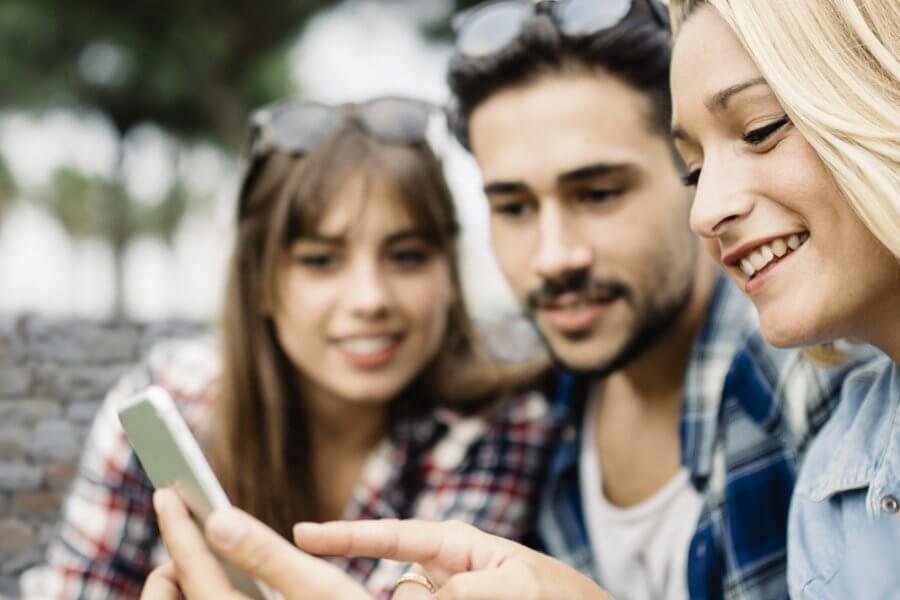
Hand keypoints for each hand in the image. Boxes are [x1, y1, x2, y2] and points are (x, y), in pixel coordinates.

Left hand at [141, 489, 371, 599]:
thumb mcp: (319, 587)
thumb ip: (265, 553)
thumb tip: (218, 520)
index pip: (192, 569)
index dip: (178, 527)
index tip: (165, 493)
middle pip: (168, 597)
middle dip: (175, 561)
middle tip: (198, 530)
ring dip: (187, 582)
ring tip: (212, 557)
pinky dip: (204, 595)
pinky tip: (232, 583)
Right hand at [294, 519, 612, 599]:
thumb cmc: (562, 597)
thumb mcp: (518, 588)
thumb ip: (464, 593)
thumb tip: (402, 596)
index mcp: (456, 544)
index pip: (392, 535)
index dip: (345, 535)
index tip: (301, 535)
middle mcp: (444, 572)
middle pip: (392, 583)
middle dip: (369, 591)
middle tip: (331, 579)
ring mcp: (445, 598)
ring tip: (446, 587)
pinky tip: (386, 595)